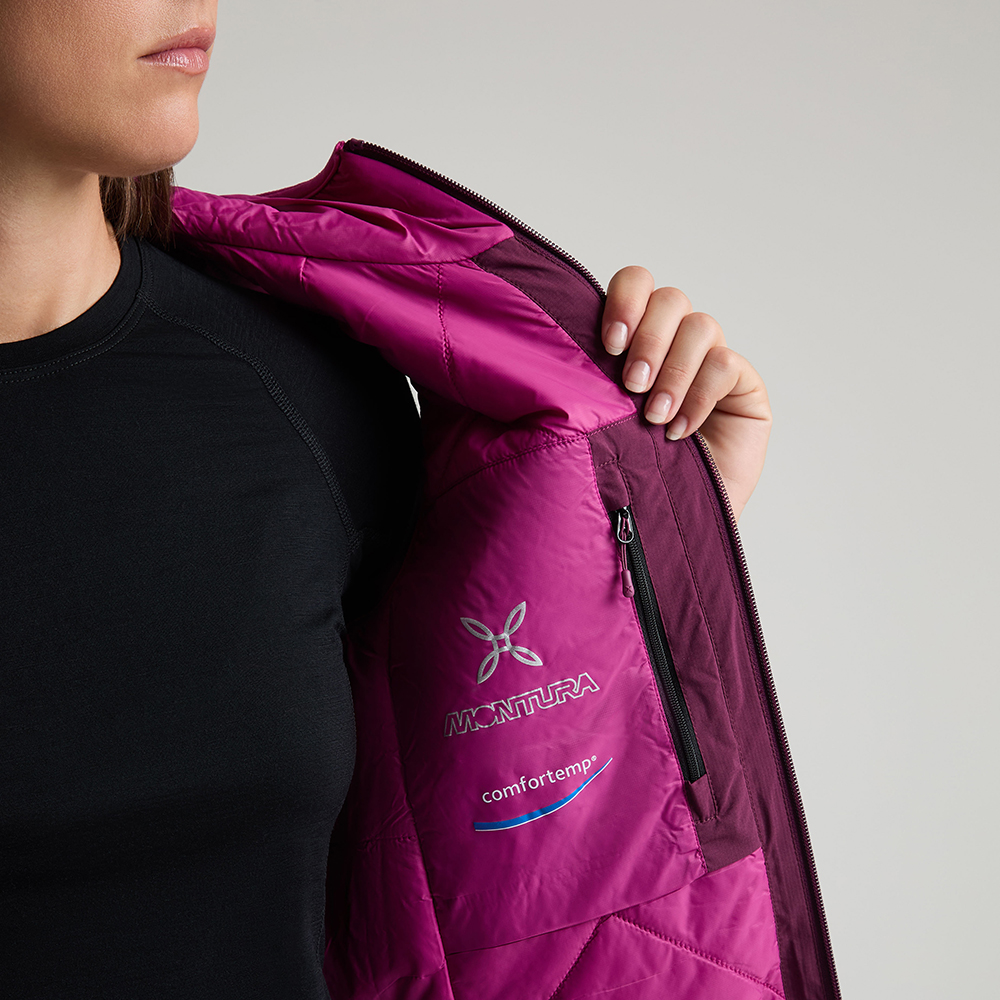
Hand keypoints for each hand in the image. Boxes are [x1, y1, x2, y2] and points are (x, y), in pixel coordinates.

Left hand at [601, 266, 771, 521]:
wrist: (663, 521)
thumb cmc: (625, 470)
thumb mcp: (594, 420)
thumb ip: (581, 382)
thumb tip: (540, 356)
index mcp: (636, 337)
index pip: (636, 283)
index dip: (625, 300)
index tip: (609, 344)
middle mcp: (675, 341)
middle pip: (670, 300)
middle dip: (648, 340)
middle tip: (631, 385)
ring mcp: (712, 361)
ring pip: (701, 327)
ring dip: (673, 371)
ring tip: (653, 417)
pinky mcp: (744, 386)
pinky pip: (726, 365)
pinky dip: (698, 396)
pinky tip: (679, 431)